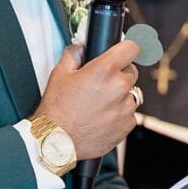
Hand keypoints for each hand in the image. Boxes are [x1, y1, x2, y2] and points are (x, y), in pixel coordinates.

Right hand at [33, 40, 139, 159]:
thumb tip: (83, 46)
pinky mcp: (128, 124)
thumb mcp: (60, 74)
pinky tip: (102, 116)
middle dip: (119, 75)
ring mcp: (126, 107)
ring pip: (131, 93)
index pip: (131, 48)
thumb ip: (74, 54)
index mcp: (104, 70)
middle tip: (101, 85)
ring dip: (120, 95)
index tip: (124, 52)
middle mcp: (119, 87)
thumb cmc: (57, 109)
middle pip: (131, 71)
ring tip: (99, 104)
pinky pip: (130, 112)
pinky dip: (120, 113)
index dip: (126, 49)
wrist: (56, 141)